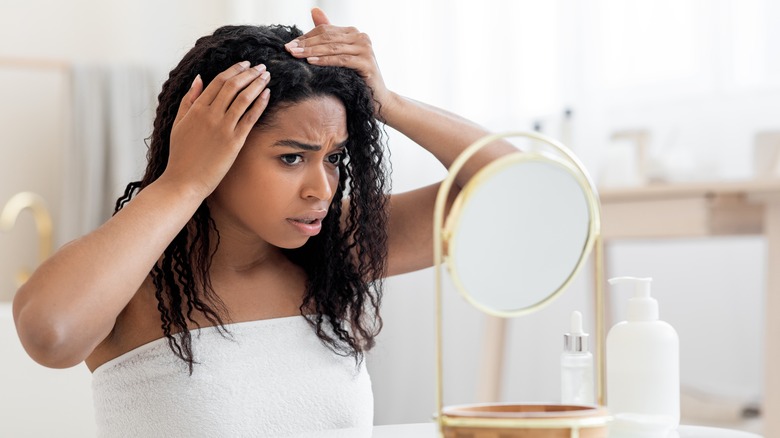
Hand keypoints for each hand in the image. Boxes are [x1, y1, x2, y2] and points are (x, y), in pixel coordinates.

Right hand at [163, 61, 270, 196]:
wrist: (184, 181)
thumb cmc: (180, 155)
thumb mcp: (178, 123)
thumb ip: (188, 100)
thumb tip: (198, 78)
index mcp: (196, 109)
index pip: (218, 81)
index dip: (234, 70)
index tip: (245, 64)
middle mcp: (210, 115)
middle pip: (232, 86)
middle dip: (249, 73)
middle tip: (260, 67)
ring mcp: (223, 128)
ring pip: (243, 98)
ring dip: (257, 84)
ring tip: (266, 76)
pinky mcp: (234, 142)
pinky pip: (250, 118)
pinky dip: (260, 104)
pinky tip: (267, 95)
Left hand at [284, 8, 395, 118]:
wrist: (377, 97)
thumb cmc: (356, 77)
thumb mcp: (340, 55)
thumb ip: (328, 35)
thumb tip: (314, 10)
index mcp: (354, 33)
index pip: (325, 31)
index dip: (306, 37)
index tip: (289, 45)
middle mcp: (361, 37)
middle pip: (328, 38)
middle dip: (306, 44)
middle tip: (289, 49)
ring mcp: (366, 49)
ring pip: (333, 48)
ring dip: (312, 51)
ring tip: (296, 55)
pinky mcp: (367, 62)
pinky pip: (341, 60)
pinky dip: (325, 61)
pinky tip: (311, 62)